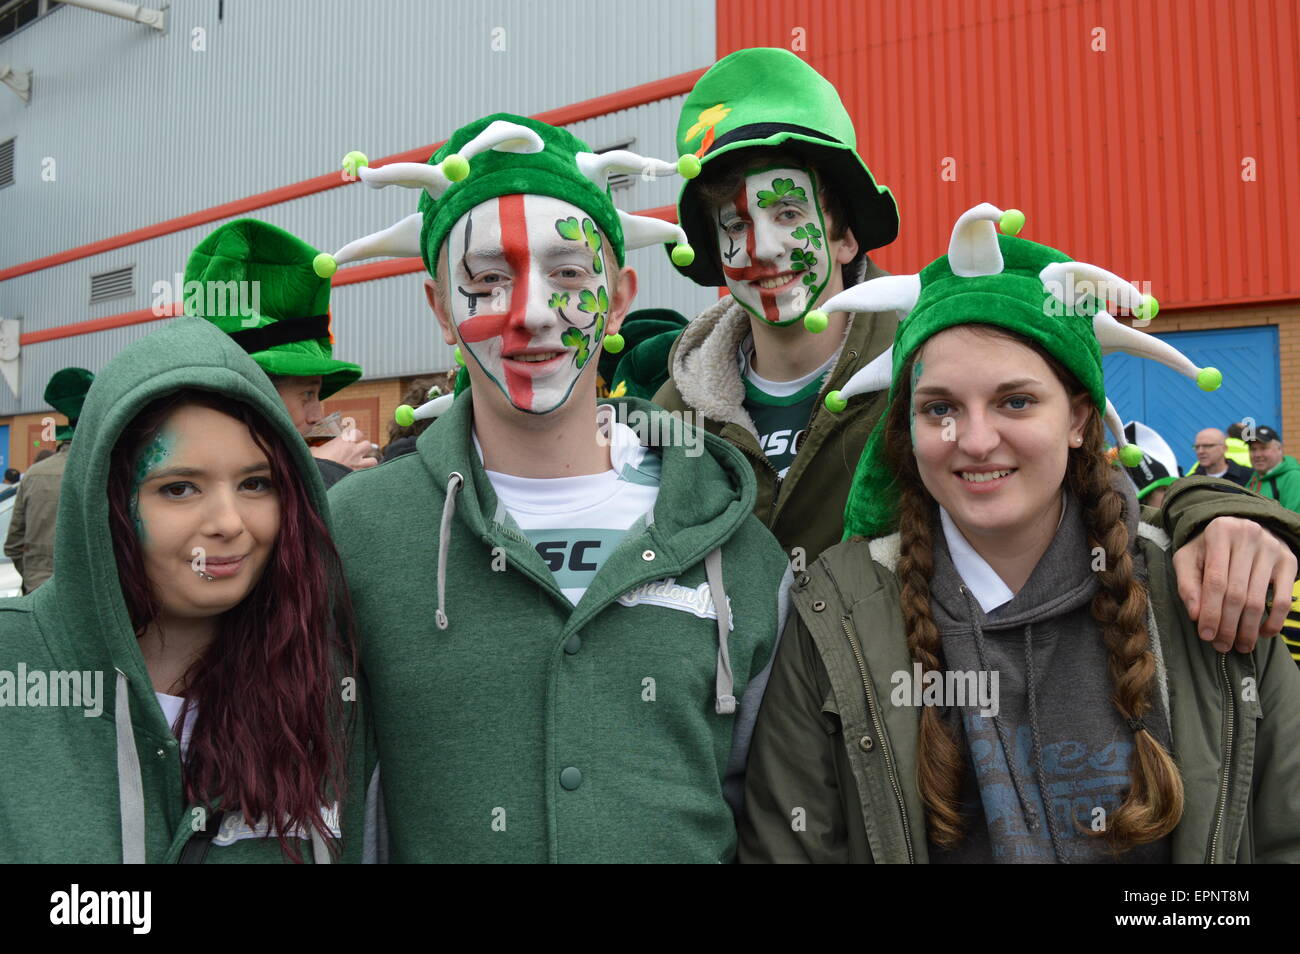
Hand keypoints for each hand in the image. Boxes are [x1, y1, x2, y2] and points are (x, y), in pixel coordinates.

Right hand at [310, 433, 378, 469]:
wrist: (322, 476)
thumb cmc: (317, 461)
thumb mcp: (314, 451)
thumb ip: (319, 448)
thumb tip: (315, 450)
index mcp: (343, 440)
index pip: (355, 432)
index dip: (354, 435)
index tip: (351, 438)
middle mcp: (353, 450)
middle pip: (367, 444)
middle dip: (364, 448)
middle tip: (358, 451)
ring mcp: (358, 463)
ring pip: (373, 460)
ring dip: (369, 462)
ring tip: (363, 464)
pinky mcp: (358, 474)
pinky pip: (369, 473)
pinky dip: (367, 474)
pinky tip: (362, 475)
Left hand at [1172, 516, 1297, 652]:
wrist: (1239, 529)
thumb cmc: (1208, 549)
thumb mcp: (1188, 559)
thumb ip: (1187, 584)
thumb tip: (1195, 614)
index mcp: (1220, 532)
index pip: (1215, 581)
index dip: (1210, 611)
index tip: (1205, 635)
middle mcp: (1249, 536)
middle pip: (1237, 593)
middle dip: (1228, 625)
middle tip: (1221, 646)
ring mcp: (1272, 548)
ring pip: (1258, 599)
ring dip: (1248, 629)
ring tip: (1239, 646)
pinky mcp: (1289, 560)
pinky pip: (1283, 599)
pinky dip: (1274, 621)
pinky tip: (1262, 634)